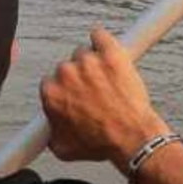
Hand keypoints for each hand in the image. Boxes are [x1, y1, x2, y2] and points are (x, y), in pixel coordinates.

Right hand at [40, 26, 168, 167]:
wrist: (132, 138)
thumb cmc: (102, 142)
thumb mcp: (65, 148)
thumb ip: (51, 133)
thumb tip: (50, 131)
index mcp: (51, 93)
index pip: (52, 82)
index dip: (67, 89)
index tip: (77, 94)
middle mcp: (65, 74)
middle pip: (68, 67)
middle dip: (80, 77)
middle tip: (97, 92)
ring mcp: (88, 62)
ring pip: (85, 53)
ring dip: (94, 63)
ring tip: (109, 80)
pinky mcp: (110, 54)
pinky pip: (100, 36)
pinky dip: (101, 39)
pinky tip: (105, 46)